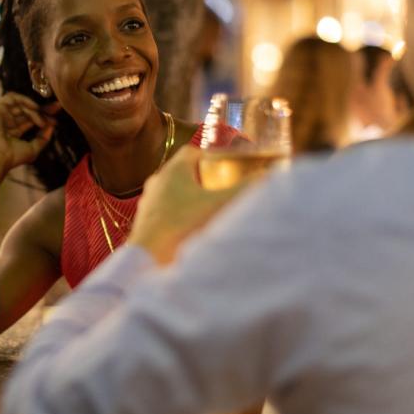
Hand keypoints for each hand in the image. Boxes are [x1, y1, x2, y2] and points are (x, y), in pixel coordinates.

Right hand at [0, 93, 59, 180]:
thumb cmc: (12, 157)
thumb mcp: (34, 148)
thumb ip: (43, 138)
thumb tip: (52, 126)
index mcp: (13, 130)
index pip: (30, 118)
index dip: (43, 116)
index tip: (56, 117)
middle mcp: (7, 121)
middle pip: (27, 109)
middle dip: (43, 109)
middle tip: (56, 109)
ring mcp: (2, 114)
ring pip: (22, 104)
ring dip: (34, 109)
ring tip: (42, 119)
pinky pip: (13, 98)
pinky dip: (25, 100)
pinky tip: (34, 108)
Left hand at [129, 146, 241, 264]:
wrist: (149, 261)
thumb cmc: (183, 227)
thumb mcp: (220, 205)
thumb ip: (245, 189)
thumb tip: (268, 176)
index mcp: (173, 170)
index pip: (192, 152)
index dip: (211, 157)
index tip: (227, 168)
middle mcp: (157, 183)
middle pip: (184, 174)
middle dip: (204, 181)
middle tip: (223, 192)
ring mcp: (148, 204)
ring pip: (173, 195)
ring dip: (191, 201)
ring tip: (210, 214)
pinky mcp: (144, 225)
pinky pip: (165, 215)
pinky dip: (180, 219)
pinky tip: (193, 234)